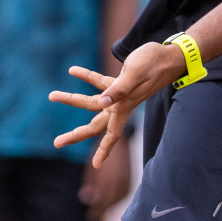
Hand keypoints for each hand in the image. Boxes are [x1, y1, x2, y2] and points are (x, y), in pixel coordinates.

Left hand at [49, 41, 184, 167]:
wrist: (168, 55)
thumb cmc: (154, 64)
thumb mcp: (134, 74)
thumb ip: (118, 89)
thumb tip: (103, 101)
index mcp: (124, 107)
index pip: (112, 134)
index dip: (104, 150)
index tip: (95, 165)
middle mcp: (120, 105)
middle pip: (95, 125)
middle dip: (76, 134)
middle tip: (57, 143)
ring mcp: (119, 95)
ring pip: (91, 102)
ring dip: (72, 99)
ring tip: (52, 95)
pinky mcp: (119, 82)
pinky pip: (99, 81)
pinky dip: (86, 76)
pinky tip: (73, 70)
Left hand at [79, 139, 131, 220]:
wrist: (118, 138)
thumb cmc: (99, 152)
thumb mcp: (91, 167)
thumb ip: (89, 183)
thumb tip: (85, 200)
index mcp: (107, 181)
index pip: (101, 203)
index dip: (95, 213)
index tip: (90, 219)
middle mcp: (118, 183)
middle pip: (109, 204)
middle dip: (101, 211)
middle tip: (93, 218)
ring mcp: (126, 181)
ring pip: (117, 200)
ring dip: (108, 206)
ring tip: (100, 212)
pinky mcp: (129, 179)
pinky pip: (122, 194)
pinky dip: (115, 199)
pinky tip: (110, 201)